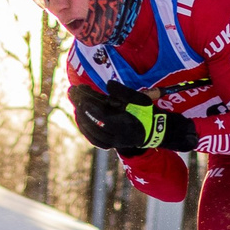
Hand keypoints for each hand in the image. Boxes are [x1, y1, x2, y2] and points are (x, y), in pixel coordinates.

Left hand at [68, 82, 197, 152]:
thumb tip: (108, 84)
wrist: (156, 130)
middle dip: (82, 110)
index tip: (81, 97)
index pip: (103, 119)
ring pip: (92, 134)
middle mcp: (117, 138)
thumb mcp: (140, 99)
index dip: (90, 109)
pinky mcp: (111, 144)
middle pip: (94, 126)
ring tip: (75, 105)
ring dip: (82, 119)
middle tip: (73, 95)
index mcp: (125, 127)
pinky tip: (80, 118)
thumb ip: (124, 92)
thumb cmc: (148, 113)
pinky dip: (86, 129)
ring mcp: (114, 143)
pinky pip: (94, 140)